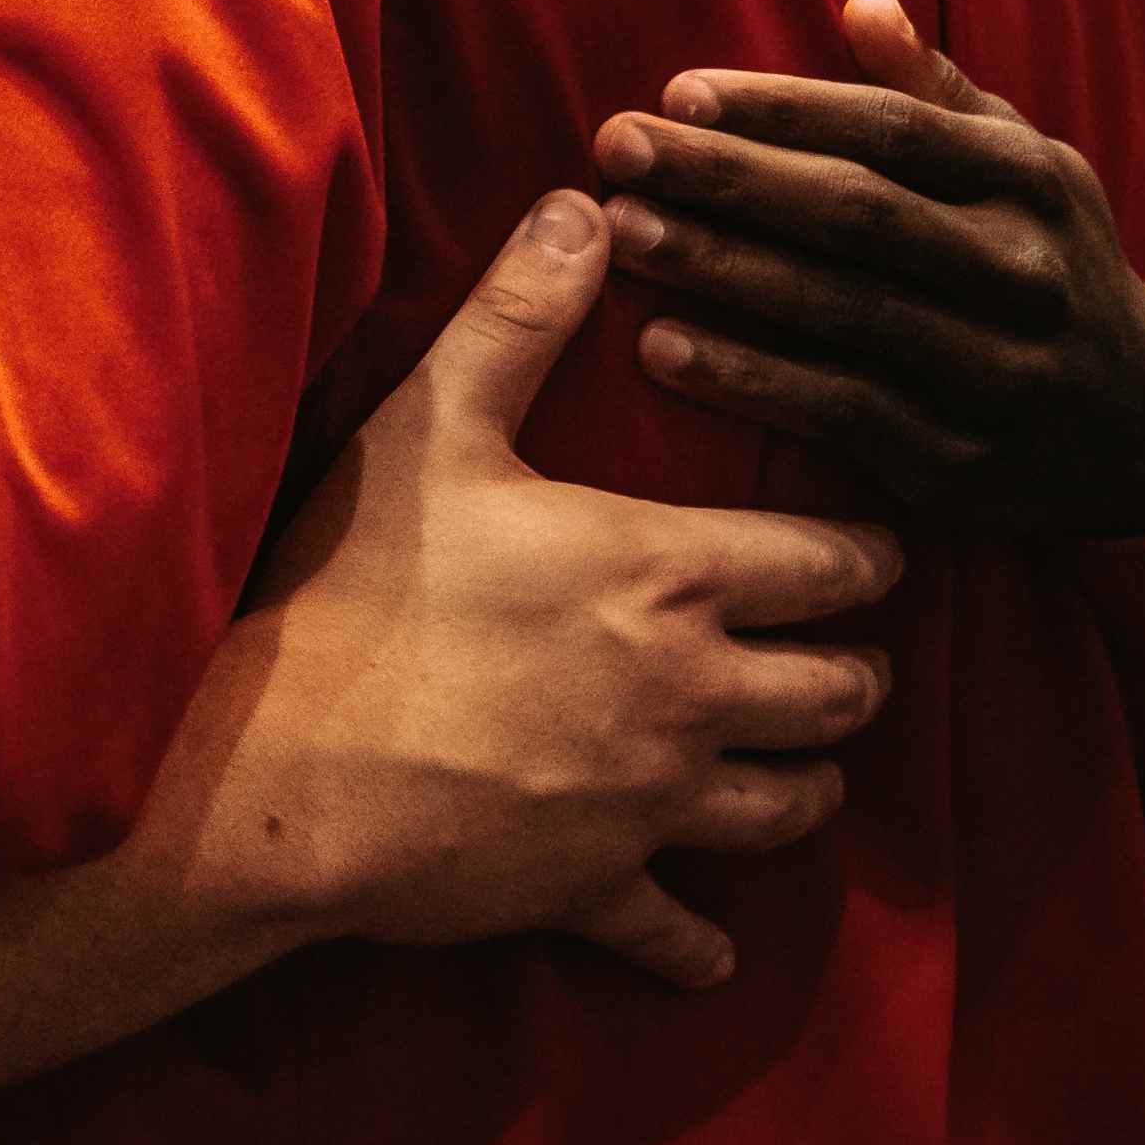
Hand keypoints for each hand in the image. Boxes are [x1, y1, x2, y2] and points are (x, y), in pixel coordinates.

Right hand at [151, 193, 898, 988]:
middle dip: (852, 668)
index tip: (869, 552)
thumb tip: (588, 204)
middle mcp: (691, 694)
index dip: (866, 557)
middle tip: (839, 652)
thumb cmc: (354, 588)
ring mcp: (650, 805)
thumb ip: (519, 315)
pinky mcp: (593, 890)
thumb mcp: (430, 427)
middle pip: (844, 691)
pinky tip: (709, 939)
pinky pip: (678, 931)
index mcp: (669, 574)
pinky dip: (700, 936)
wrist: (276, 773)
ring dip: (806, 780)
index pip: (834, 565)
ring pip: (794, 806)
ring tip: (795, 760)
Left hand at [595, 0, 1144, 541]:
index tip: (677, 90)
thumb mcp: (1026, 169)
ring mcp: (998, 373)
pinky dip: (748, 381)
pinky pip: (840, 412)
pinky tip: (662, 349)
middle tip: (617, 149)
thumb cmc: (1047, 263)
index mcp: (1032, 182)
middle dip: (729, 176)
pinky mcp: (962, 463)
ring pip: (842, 311)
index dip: (784, 108)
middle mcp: (1023, 272)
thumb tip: (862, 2)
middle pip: (858, 213)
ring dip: (723, 270)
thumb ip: (938, 93)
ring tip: (623, 236)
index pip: (894, 131)